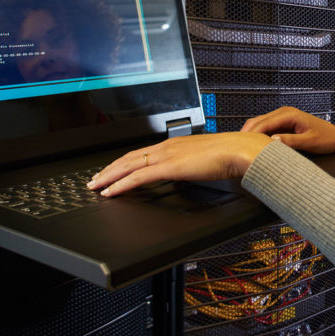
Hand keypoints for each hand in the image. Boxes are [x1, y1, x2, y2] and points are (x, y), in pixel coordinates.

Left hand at [87, 132, 270, 196]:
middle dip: (109, 169)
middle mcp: (167, 146)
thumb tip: (191, 172)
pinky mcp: (169, 167)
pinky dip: (120, 185)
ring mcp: (166, 155)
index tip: (113, 169)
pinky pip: (138, 177)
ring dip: (109, 176)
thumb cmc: (231, 155)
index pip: (142, 153)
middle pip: (129, 158)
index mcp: (176, 144)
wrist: (240, 150)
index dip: (124, 162)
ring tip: (95, 186)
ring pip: (128, 166)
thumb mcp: (206, 159)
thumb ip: (194, 164)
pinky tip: (110, 192)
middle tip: (94, 179)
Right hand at [241, 106, 334, 154]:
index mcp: (289, 114)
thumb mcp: (309, 142)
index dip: (252, 133)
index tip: (242, 142)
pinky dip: (259, 135)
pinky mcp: (284, 123)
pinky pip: (267, 128)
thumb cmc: (326, 138)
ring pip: (261, 124)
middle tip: (235, 144)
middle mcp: (285, 113)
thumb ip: (291, 142)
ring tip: (241, 146)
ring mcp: (284, 117)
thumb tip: (274, 142)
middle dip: (247, 132)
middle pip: (259, 121)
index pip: (264, 123)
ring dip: (252, 133)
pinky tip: (254, 144)